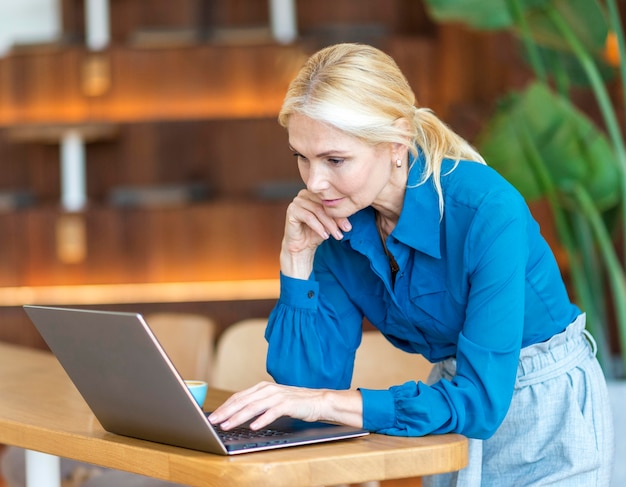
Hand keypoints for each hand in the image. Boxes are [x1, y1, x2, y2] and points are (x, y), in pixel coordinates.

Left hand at [208, 381, 362, 430]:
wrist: (319, 401)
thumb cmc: (295, 403)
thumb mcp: (273, 401)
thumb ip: (257, 404)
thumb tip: (238, 414)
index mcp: (262, 387)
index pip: (238, 397)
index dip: (224, 406)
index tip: (213, 416)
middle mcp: (268, 389)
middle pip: (242, 401)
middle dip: (226, 412)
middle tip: (214, 421)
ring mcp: (278, 396)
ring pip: (253, 406)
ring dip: (238, 417)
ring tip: (227, 425)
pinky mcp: (288, 404)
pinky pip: (272, 412)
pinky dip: (262, 419)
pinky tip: (253, 426)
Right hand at [281, 190, 351, 277]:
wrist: (301, 247)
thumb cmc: (316, 232)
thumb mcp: (330, 222)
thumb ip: (337, 213)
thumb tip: (352, 208)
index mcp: (314, 193)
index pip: (330, 200)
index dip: (341, 213)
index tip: (348, 226)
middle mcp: (304, 194)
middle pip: (324, 204)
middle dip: (336, 219)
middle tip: (345, 230)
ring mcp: (297, 201)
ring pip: (318, 211)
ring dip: (329, 225)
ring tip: (336, 235)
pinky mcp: (291, 210)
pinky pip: (308, 217)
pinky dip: (318, 227)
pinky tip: (325, 236)